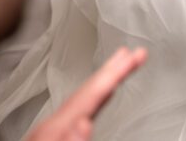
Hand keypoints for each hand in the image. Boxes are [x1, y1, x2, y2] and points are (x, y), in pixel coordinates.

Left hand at [24, 47, 146, 140]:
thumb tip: (83, 122)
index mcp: (52, 132)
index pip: (89, 97)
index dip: (113, 74)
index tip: (132, 56)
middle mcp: (51, 129)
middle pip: (86, 94)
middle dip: (111, 71)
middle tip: (134, 53)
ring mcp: (51, 135)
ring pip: (82, 102)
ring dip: (104, 82)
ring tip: (121, 66)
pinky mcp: (52, 140)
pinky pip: (78, 113)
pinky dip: (93, 99)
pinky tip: (100, 98)